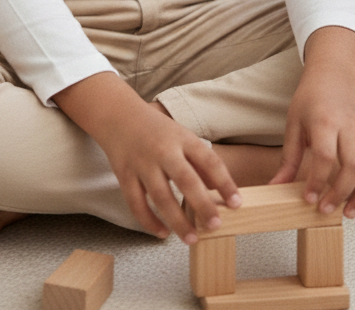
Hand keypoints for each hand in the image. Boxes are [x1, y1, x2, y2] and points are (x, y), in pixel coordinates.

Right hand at [53, 73, 240, 241]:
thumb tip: (219, 189)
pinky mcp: (124, 175)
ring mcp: (142, 163)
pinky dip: (150, 222)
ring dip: (178, 221)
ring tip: (192, 239)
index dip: (225, 182)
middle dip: (202, 205)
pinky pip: (137, 204)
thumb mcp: (182, 136)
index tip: (236, 203)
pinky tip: (163, 233)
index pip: (209, 160)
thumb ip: (199, 161)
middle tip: (215, 226)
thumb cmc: (156, 129)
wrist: (118, 114)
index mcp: (182, 138)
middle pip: (186, 180)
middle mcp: (163, 150)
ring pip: (161, 197)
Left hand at [269, 26, 354, 218]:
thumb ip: (288, 159)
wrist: (333, 79)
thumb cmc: (310, 101)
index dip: (317, 181)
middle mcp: (349, 126)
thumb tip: (276, 186)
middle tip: (326, 210)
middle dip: (341, 193)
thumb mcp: (293, 125)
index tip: (308, 198)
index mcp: (325, 121)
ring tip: (348, 212)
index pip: (325, 156)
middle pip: (353, 165)